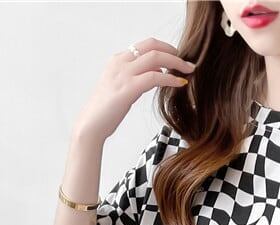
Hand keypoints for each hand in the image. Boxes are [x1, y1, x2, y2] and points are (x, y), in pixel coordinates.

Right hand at [73, 37, 195, 141]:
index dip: (164, 48)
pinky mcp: (128, 88)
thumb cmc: (106, 111)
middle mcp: (120, 62)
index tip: (176, 57)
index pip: (145, 45)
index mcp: (117, 60)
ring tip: (189, 71)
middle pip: (152, 46)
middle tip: (187, 62)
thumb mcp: (122, 88)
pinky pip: (155, 77)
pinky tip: (180, 83)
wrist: (91, 126)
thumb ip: (137, 78)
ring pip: (156, 58)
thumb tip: (156, 72)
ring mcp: (123, 74)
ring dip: (176, 63)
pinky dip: (171, 79)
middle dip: (173, 52)